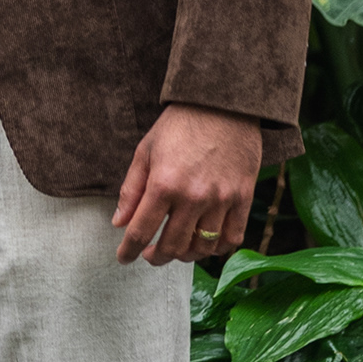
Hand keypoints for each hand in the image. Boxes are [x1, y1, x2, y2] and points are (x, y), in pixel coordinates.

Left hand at [112, 104, 261, 263]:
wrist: (223, 103)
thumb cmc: (179, 125)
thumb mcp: (145, 150)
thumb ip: (132, 189)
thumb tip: (119, 223)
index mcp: (163, 183)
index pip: (141, 230)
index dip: (129, 250)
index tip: (123, 258)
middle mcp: (193, 197)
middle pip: (172, 246)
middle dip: (156, 257)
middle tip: (150, 256)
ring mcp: (221, 200)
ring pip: (202, 247)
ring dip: (185, 255)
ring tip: (176, 249)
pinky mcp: (243, 198)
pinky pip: (232, 238)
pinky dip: (217, 249)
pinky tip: (206, 244)